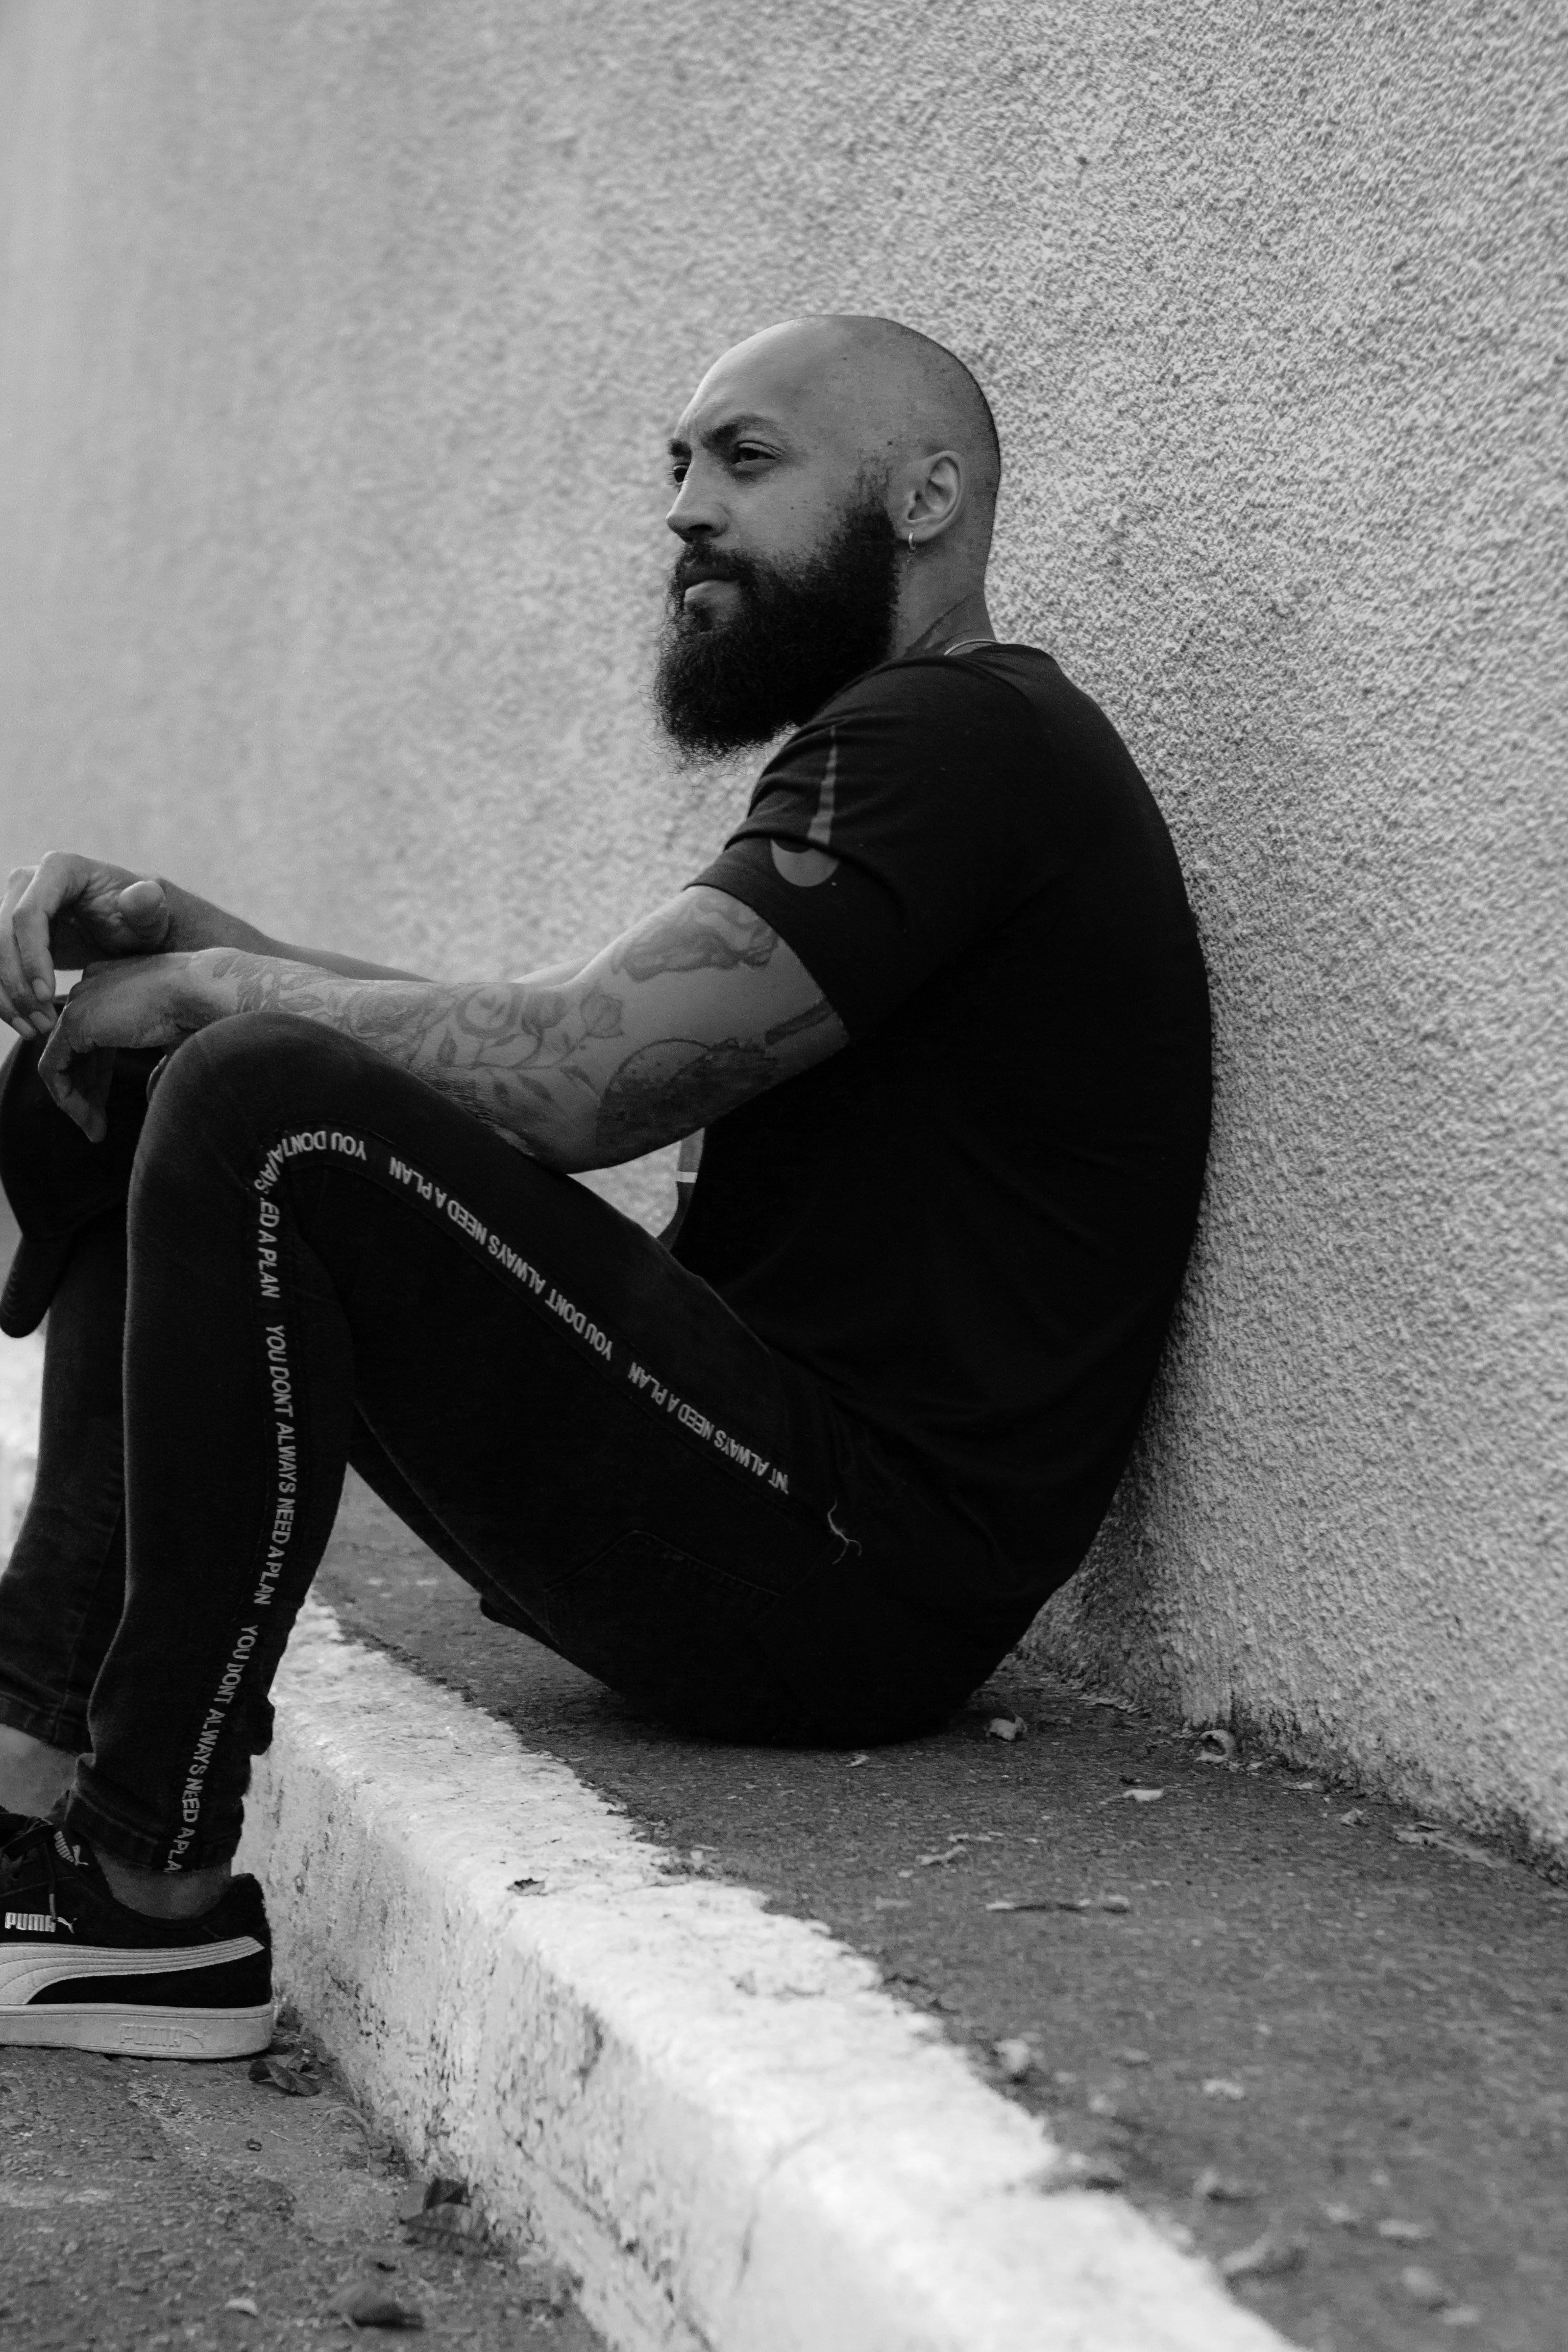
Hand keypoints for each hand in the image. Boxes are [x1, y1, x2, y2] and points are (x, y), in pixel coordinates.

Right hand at [0, 854, 173, 1042]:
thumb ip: (148, 906)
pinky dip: (3, 996)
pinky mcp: (9, 934)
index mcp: (59, 869)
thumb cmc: (141, 920)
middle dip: (17, 983)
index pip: (29, 914)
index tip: (46, 994)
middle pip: (1, 935)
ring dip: (6, 996)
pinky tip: (22, 1023)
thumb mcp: (151, 915)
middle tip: (41, 1021)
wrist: (129, 928)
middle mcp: (27, 882)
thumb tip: (143, 894)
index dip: (32, 956)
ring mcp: (12, 906)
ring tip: (34, 1028)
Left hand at [37, 953, 217, 1141]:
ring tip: (94, 1131)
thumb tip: (149, 1093)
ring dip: (76, 1101)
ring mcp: (79, 1004)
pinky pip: (53, 1068)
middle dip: (87, 1092)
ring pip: (62, 1061)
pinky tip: (84, 1118)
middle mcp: (91, 990)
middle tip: (98, 1126)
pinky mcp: (73, 1022)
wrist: (203, 993)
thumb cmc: (201, 1009)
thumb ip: (155, 1063)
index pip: (94, 1038)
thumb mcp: (173, 1040)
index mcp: (113, 987)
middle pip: (77, 1052)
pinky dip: (66, 1097)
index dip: (99, 1077)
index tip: (107, 1106)